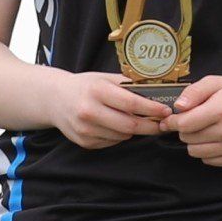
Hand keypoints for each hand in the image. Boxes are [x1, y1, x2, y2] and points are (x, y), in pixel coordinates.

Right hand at [50, 72, 174, 148]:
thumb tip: (157, 92)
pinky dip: (120, 136)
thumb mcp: (104, 78)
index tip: (166, 111)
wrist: (55, 99)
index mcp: (96, 91)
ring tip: (139, 122)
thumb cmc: (85, 86)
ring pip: (122, 136)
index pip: (131, 103)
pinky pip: (112, 142)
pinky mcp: (84, 142)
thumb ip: (127, 85)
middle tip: (161, 124)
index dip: (151, 109)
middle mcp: (89, 111)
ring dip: (135, 131)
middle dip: (150, 126)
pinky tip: (117, 126)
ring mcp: (85, 129)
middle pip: (129, 125)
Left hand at [169, 75, 221, 164]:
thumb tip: (178, 107)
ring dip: (195, 142)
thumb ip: (194, 91)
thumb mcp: (215, 82)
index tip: (170, 119)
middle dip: (186, 130)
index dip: (173, 122)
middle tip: (194, 120)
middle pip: (188, 139)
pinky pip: (209, 160)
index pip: (185, 124)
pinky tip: (216, 138)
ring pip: (195, 152)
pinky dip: (207, 150)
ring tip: (205, 129)